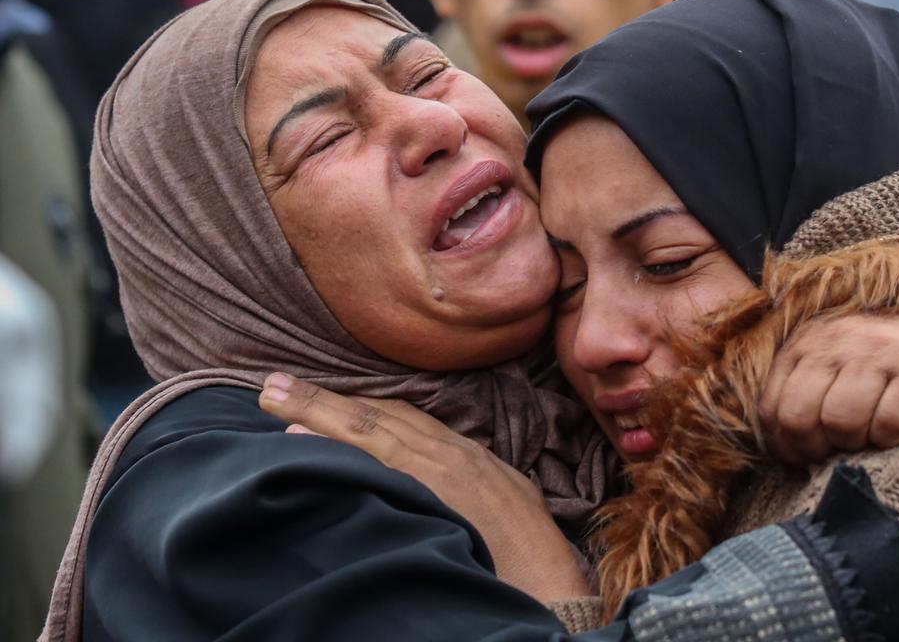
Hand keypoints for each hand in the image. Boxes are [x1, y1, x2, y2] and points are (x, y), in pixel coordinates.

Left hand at [258, 373, 590, 604]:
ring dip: (319, 410)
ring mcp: (439, 471)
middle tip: (274, 384)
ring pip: (371, 429)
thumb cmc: (530, 557)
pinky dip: (336, 442)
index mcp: (469, 457)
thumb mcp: (505, 507)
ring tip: (273, 397)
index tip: (320, 400)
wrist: (555, 584)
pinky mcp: (430, 492)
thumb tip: (435, 493)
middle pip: (381, 416)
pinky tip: (300, 436)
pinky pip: (375, 460)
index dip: (360, 407)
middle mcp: (453, 455)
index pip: (406, 420)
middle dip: (327, 399)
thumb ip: (467, 490)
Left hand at [760, 312, 898, 463]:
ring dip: (856, 445)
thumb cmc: (890, 369)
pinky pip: (889, 425)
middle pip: (800, 417)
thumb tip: (778, 447)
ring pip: (841, 422)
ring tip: (871, 438)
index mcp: (811, 341)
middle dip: (817, 448)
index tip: (805, 456)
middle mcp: (841, 341)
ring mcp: (882, 354)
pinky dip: (892, 440)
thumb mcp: (837, 365)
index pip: (773, 407)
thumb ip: (802, 392)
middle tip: (841, 450)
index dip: (785, 444)